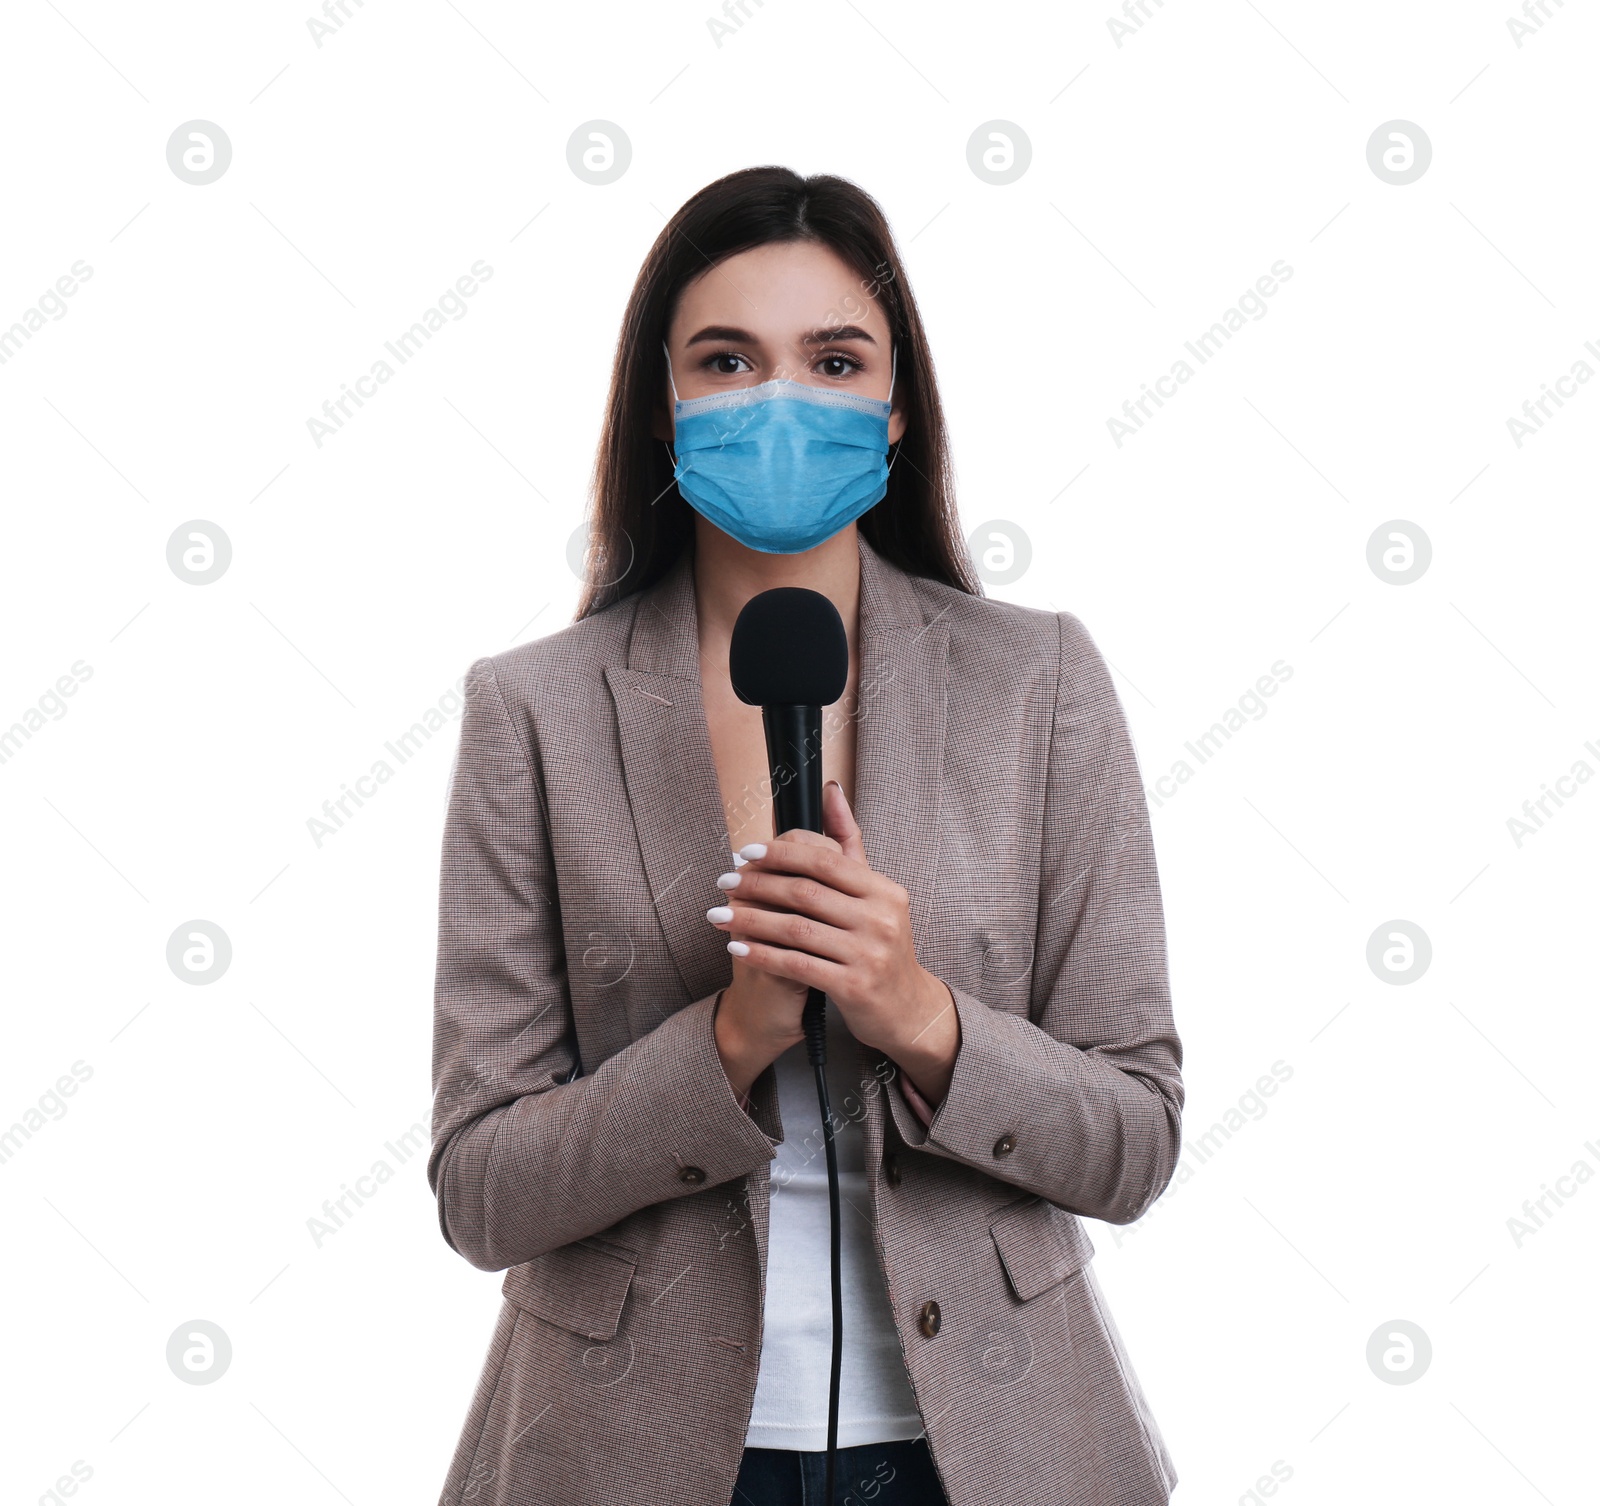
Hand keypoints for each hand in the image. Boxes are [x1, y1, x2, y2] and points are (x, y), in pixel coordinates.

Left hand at [704, 782, 960, 1102]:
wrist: (906, 1010)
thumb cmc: (880, 947)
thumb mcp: (874, 895)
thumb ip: (849, 843)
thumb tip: (830, 790)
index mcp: (884, 891)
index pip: (824, 861)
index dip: (780, 853)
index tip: (745, 853)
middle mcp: (880, 919)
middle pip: (805, 892)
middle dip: (757, 885)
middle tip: (724, 881)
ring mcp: (869, 954)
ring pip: (795, 929)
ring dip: (749, 920)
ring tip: (718, 914)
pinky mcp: (853, 987)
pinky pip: (796, 965)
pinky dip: (761, 954)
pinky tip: (736, 948)